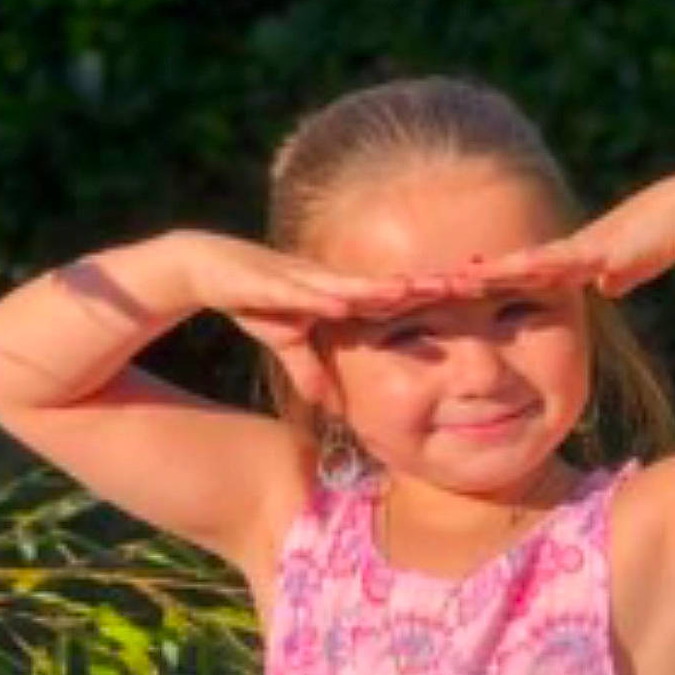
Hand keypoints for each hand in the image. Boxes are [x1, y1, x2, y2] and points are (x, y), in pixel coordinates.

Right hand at [174, 230, 451, 405]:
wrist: (202, 267)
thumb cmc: (251, 299)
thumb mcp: (284, 343)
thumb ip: (310, 371)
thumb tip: (331, 407)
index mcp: (337, 294)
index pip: (393, 298)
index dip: (430, 299)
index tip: (472, 300)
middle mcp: (326, 282)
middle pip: (385, 285)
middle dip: (424, 286)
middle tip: (471, 286)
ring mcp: (301, 278)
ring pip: (350, 286)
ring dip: (382, 290)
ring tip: (417, 292)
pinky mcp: (270, 282)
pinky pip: (301, 292)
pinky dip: (322, 297)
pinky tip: (344, 302)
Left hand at [442, 175, 674, 300]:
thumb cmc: (658, 239)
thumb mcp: (629, 268)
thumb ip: (616, 276)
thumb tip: (606, 288)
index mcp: (565, 261)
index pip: (514, 277)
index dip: (482, 283)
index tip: (450, 292)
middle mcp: (560, 253)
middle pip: (503, 269)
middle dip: (467, 280)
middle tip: (426, 287)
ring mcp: (570, 250)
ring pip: (514, 266)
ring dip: (481, 276)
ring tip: (443, 283)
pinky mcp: (587, 251)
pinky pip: (544, 264)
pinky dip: (517, 271)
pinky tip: (491, 273)